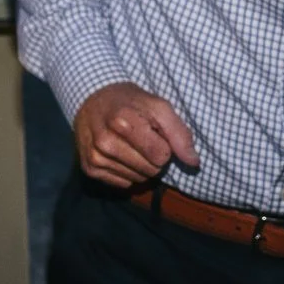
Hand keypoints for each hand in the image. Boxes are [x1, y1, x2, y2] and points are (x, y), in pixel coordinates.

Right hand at [74, 82, 200, 188]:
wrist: (92, 100)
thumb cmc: (130, 103)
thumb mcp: (158, 107)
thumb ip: (179, 133)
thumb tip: (194, 162)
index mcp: (122, 122)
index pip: (161, 156)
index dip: (164, 145)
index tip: (154, 132)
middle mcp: (105, 142)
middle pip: (151, 170)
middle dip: (153, 156)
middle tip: (143, 139)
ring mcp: (95, 157)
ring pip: (138, 179)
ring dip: (141, 166)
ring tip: (131, 146)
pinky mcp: (90, 169)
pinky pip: (124, 184)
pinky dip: (127, 172)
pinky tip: (120, 155)